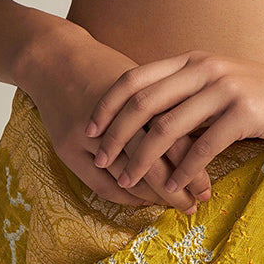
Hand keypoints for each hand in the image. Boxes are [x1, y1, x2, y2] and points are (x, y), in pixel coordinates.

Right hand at [16, 26, 213, 213]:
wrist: (54, 58)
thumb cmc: (105, 69)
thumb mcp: (141, 80)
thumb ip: (167, 105)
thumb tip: (202, 138)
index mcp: (140, 94)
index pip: (174, 137)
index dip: (195, 162)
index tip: (209, 183)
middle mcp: (112, 116)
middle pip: (152, 160)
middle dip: (178, 186)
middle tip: (197, 202)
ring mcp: (86, 134)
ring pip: (126, 177)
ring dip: (153, 196)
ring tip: (173, 205)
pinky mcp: (66, 148)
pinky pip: (101, 185)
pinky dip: (126, 196)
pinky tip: (143, 200)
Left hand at [84, 51, 263, 194]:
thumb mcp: (221, 86)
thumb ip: (188, 94)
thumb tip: (148, 120)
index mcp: (194, 59)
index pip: (137, 78)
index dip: (108, 104)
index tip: (89, 130)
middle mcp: (206, 68)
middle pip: (144, 101)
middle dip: (116, 133)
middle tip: (101, 160)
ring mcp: (226, 88)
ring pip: (168, 126)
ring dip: (143, 158)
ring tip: (130, 181)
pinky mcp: (246, 112)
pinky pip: (203, 146)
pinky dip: (182, 169)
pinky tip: (172, 187)